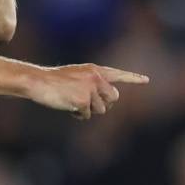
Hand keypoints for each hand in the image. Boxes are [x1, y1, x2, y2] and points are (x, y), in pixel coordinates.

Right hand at [29, 63, 148, 119]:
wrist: (38, 81)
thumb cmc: (54, 81)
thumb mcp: (76, 76)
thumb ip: (93, 84)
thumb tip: (108, 101)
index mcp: (94, 70)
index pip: (118, 74)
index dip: (132, 78)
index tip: (146, 80)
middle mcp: (96, 77)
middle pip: (113, 98)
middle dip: (103, 103)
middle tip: (86, 101)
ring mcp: (90, 88)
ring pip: (101, 109)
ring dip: (88, 109)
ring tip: (72, 100)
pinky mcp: (84, 100)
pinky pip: (87, 115)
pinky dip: (78, 114)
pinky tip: (67, 104)